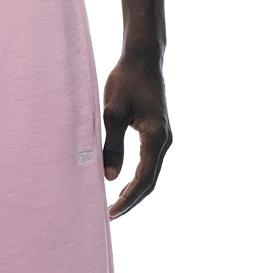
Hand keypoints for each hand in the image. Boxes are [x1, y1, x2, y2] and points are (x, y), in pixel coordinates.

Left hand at [103, 51, 172, 221]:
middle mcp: (164, 139)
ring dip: (134, 188)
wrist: (142, 59)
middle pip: (149, 179)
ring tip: (115, 202)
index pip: (143, 178)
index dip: (127, 198)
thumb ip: (111, 145)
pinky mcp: (156, 132)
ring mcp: (163, 136)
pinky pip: (149, 161)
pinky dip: (137, 175)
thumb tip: (109, 177)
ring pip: (150, 171)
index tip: (111, 212)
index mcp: (155, 136)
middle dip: (131, 198)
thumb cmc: (126, 81)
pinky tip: (122, 180)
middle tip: (110, 213)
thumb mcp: (112, 113)